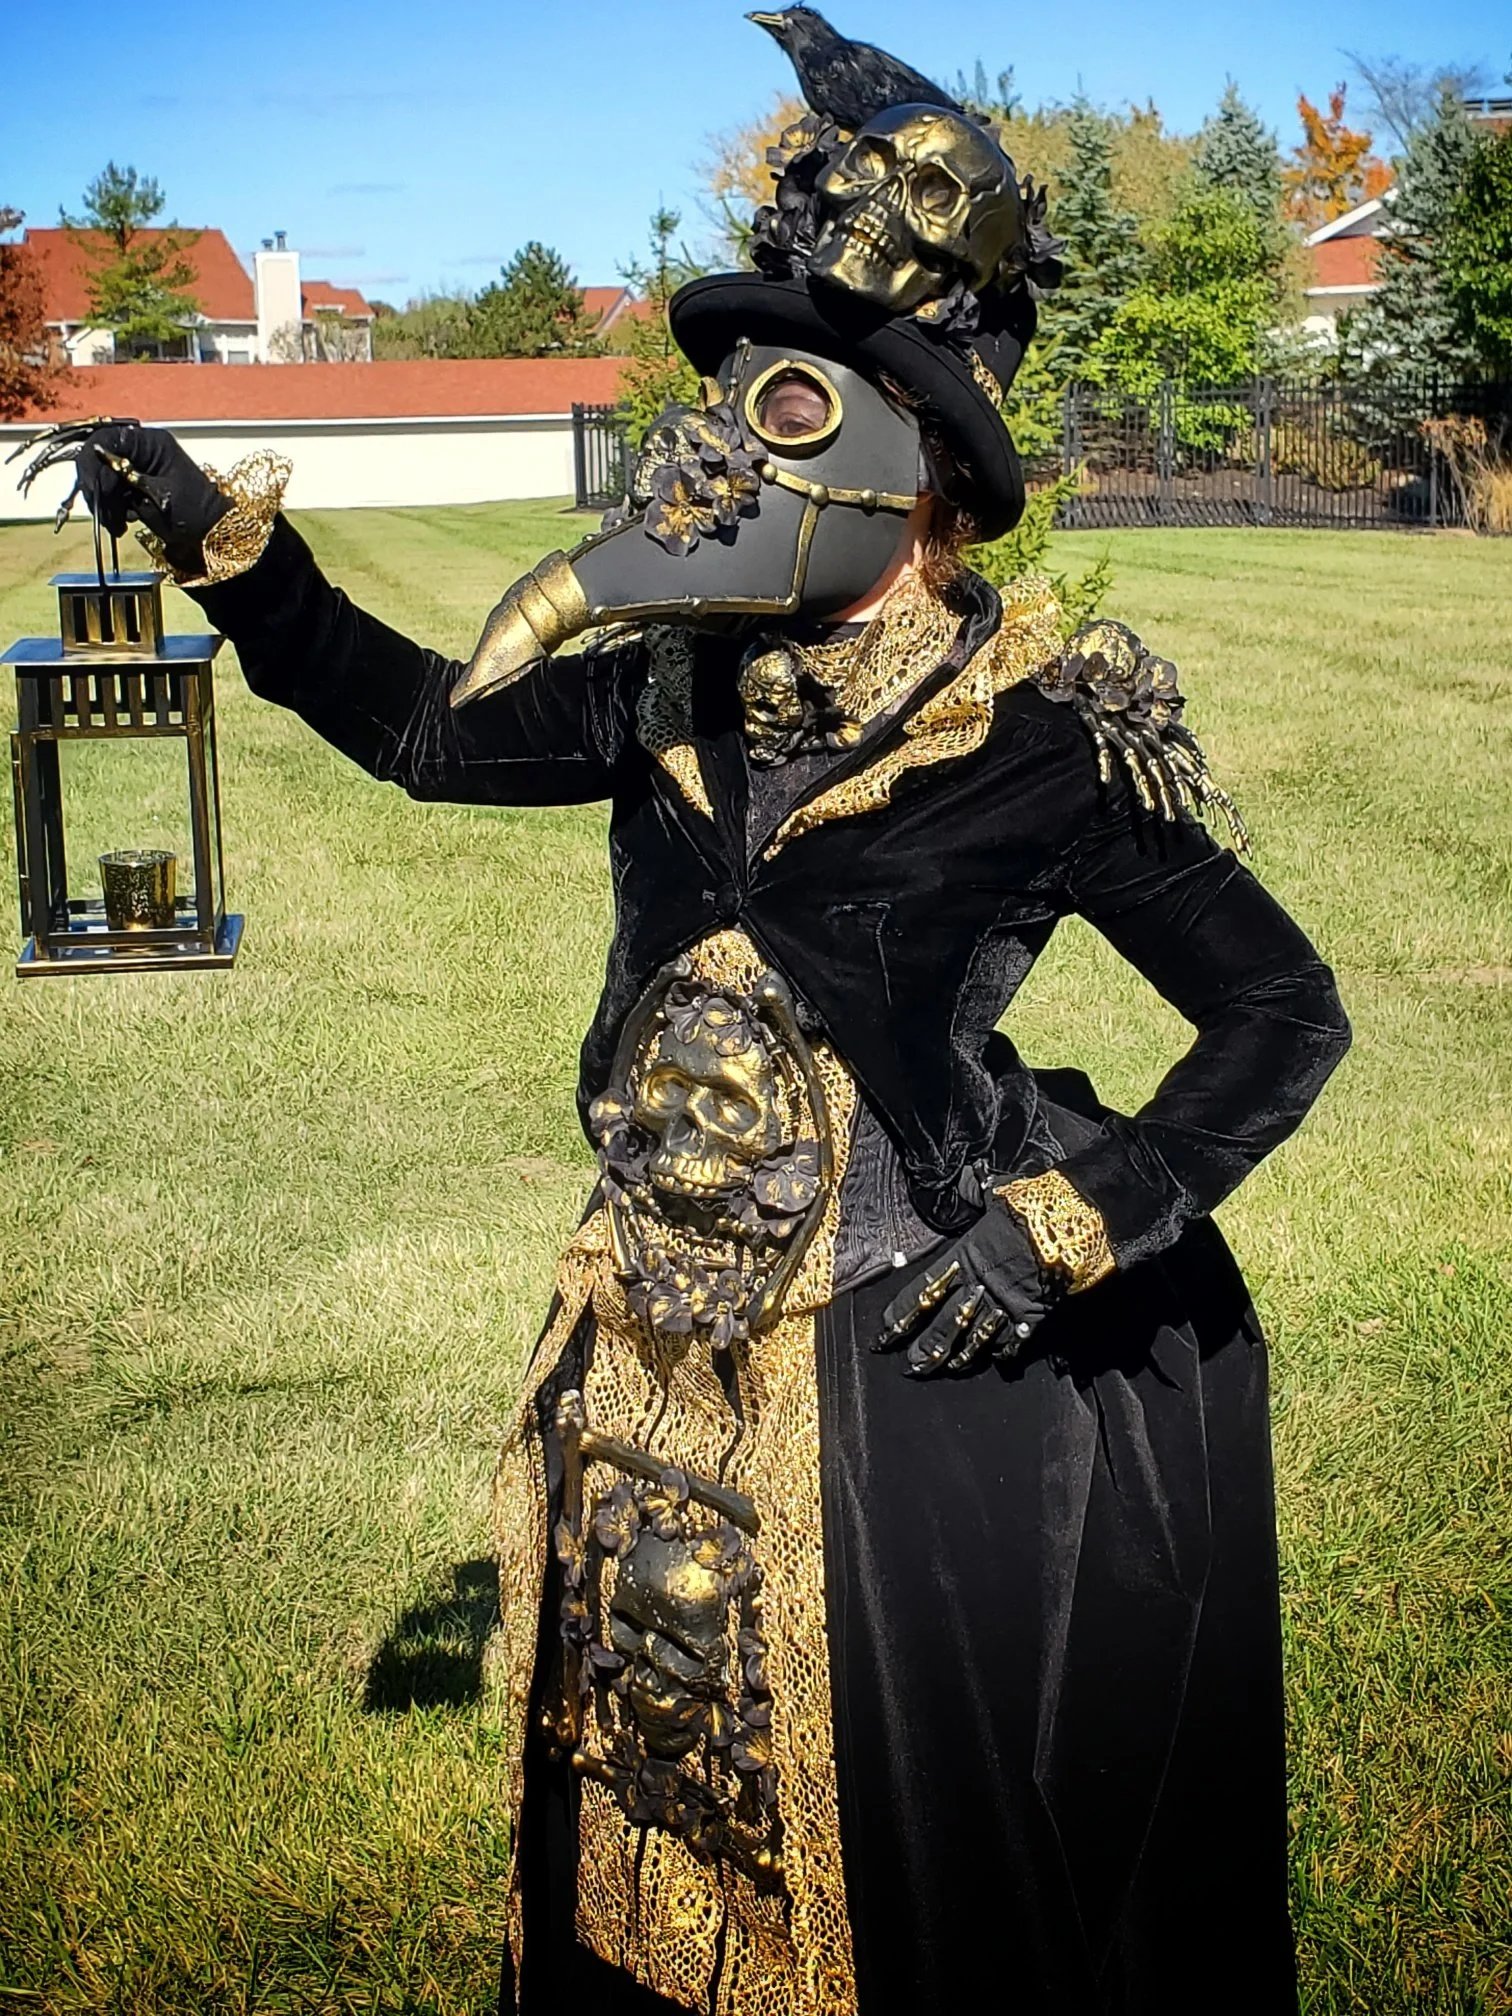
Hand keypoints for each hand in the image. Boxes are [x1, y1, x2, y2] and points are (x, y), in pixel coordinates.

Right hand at [11, 419, 229, 572]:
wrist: (213, 533)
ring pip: (102, 477)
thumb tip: (97, 471)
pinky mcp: (134, 484)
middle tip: (104, 514)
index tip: (97, 493)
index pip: (105, 440)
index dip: (94, 465)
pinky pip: (111, 491)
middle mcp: (141, 448)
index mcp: (150, 442)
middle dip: (98, 488)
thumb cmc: (192, 512)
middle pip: (99, 459)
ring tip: (116, 525)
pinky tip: (121, 522)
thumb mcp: (157, 494)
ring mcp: (137, 466)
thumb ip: (126, 480)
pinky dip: (111, 507)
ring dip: (104, 502)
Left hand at [876, 1194, 1058, 1377]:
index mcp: (964, 1257)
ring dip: (957, 1357)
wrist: (1076, 1223)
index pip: (923, 1290)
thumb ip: (974, 1190)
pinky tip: (995, 1361)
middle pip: (943, 1324)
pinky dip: (1003, 1352)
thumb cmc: (1031, 1206)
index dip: (901, 1314)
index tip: (885, 1331)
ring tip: (942, 1371)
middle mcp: (980, 1286)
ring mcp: (1006, 1304)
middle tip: (909, 1367)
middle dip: (924, 1346)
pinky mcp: (1034, 1315)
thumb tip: (967, 1177)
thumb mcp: (996, 1192)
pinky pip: (1013, 1340)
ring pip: (974, 1339)